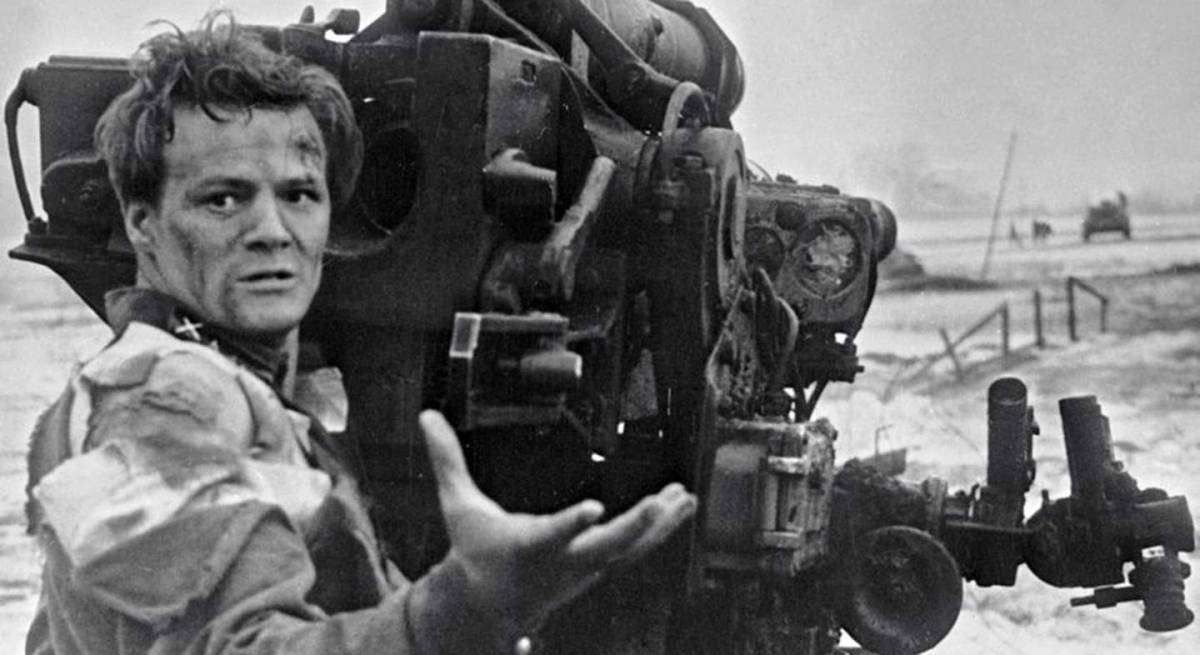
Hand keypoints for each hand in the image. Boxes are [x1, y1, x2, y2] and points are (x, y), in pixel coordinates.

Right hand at [419, 410, 696, 638]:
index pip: (551, 535)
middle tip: (658, 504)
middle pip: (604, 548)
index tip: (593, 509)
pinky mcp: (598, 566)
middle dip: (633, 528)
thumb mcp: (458, 506)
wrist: (487, 606)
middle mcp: (562, 560)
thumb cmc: (476, 551)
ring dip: (660, 523)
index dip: (571, 524)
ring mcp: (585, 567)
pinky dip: (660, 527)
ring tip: (686, 498)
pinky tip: (680, 505)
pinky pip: (636, 548)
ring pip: (630, 549)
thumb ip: (447, 460)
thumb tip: (427, 417)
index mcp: (526, 546)